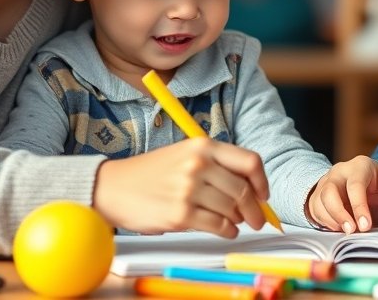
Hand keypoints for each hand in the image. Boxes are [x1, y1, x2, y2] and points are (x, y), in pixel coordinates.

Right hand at [91, 138, 269, 237]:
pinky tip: (224, 231)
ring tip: (234, 223)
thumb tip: (251, 192)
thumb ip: (215, 166)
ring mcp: (189, 190)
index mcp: (202, 146)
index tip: (263, 195)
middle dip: (255, 209)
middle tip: (257, 219)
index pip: (249, 161)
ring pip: (232, 210)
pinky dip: (227, 232)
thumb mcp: (184, 155)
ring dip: (238, 221)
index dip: (262, 181)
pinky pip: (218, 226)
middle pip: (243, 190)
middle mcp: (198, 164)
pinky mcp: (181, 214)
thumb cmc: (151, 174)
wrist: (114, 187)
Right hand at [306, 156, 377, 233]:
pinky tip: (340, 228)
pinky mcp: (319, 194)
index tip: (365, 226)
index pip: (355, 185)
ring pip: (320, 200)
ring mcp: (326, 181)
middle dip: (339, 214)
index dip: (359, 207)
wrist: (368, 183)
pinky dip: (326, 221)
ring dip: (332, 219)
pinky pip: (316, 209)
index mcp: (360, 166)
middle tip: (352, 231)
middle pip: (330, 190)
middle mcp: (339, 171)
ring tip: (348, 231)